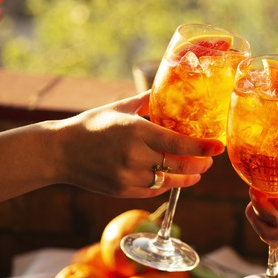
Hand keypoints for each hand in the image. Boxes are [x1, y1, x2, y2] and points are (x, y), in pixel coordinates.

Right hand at [52, 92, 225, 197]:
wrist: (59, 152)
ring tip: (196, 173)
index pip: (179, 143)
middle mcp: (133, 155)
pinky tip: (172, 179)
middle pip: (179, 165)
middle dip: (200, 165)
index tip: (218, 146)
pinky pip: (152, 190)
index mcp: (135, 130)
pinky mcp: (121, 190)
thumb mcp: (119, 107)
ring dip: (187, 179)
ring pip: (168, 181)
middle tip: (209, 161)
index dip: (203, 147)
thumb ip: (147, 100)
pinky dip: (165, 185)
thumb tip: (169, 87)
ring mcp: (127, 175)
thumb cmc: (91, 125)